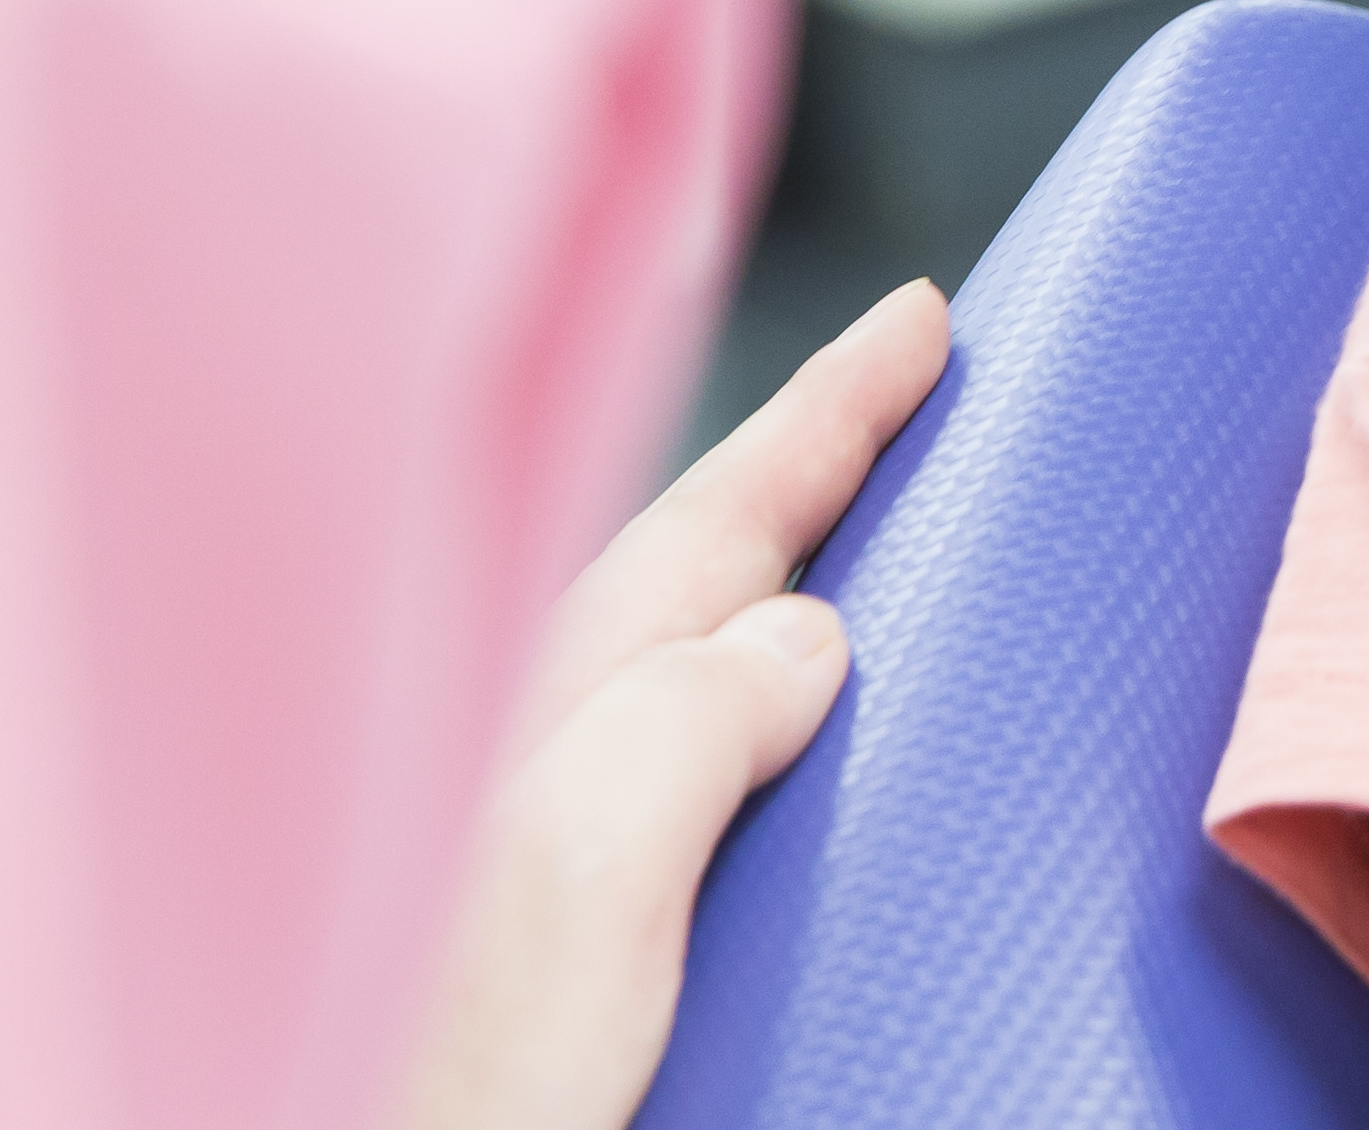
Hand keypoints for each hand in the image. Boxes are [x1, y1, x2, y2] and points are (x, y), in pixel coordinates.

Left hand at [385, 278, 953, 1129]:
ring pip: (696, 694)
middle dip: (808, 485)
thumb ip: (677, 730)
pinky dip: (784, 750)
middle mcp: (540, 791)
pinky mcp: (583, 981)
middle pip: (696, 589)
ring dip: (793, 609)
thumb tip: (803, 632)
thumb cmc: (444, 1100)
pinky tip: (823, 778)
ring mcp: (556, 884)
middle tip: (920, 394)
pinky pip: (711, 807)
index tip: (924, 316)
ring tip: (891, 560)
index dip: (824, 416)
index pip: (706, 526)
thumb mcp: (575, 889)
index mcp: (539, 738)